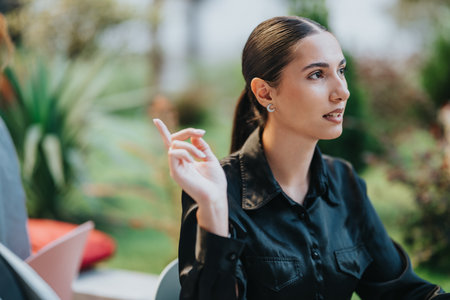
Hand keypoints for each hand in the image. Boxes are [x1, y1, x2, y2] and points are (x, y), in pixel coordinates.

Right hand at [153, 119, 228, 235]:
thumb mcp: (210, 158)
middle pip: (174, 139)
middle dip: (187, 131)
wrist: (215, 195)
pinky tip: (194, 161)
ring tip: (201, 156)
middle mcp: (178, 162)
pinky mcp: (175, 172)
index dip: (163, 131)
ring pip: (175, 144)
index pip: (172, 143)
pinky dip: (185, 152)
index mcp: (185, 159)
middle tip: (201, 133)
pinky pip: (174, 153)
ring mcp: (175, 167)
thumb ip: (201, 146)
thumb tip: (194, 135)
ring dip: (191, 146)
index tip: (156, 120)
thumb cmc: (215, 181)